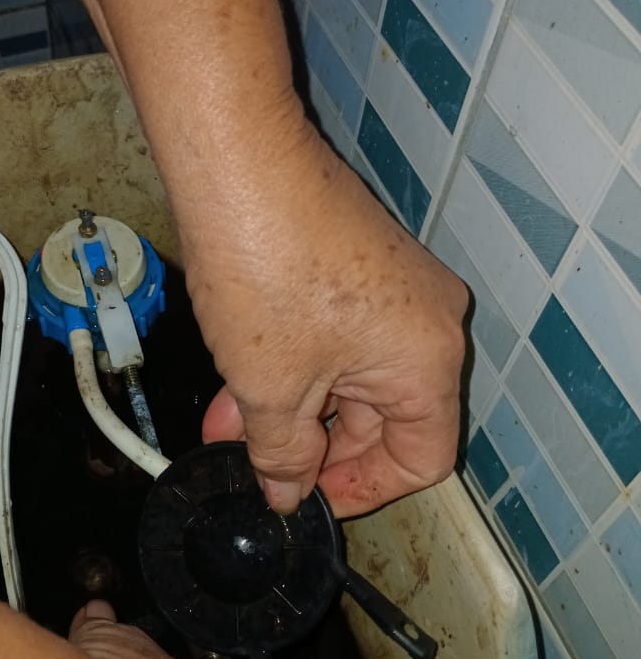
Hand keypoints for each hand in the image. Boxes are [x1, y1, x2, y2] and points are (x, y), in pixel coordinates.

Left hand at [189, 126, 467, 517]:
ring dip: (294, 405)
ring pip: (353, 376)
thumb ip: (283, 454)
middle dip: (313, 445)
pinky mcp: (362, 261)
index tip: (307, 496)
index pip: (422, 458)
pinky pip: (340, 335)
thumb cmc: (266, 266)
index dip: (362, 490)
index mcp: (428, 360)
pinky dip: (295, 362)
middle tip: (254, 460)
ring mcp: (397, 286)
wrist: (239, 162)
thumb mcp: (270, 385)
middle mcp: (429, 321)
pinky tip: (237, 376)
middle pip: (384, 418)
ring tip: (228, 420)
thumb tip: (287, 492)